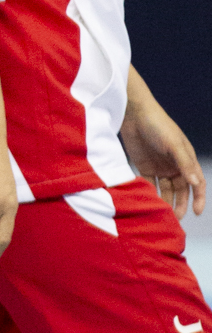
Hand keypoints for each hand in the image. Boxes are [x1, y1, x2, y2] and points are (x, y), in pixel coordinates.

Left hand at [121, 85, 205, 218]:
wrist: (134, 114)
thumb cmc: (158, 125)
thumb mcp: (173, 144)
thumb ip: (184, 163)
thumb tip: (196, 183)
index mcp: (186, 159)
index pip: (197, 183)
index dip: (198, 198)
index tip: (196, 212)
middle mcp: (175, 165)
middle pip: (180, 190)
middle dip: (180, 204)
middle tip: (175, 218)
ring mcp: (159, 167)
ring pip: (165, 190)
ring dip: (165, 201)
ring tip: (161, 214)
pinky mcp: (144, 167)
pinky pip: (149, 184)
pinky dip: (150, 193)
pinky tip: (148, 203)